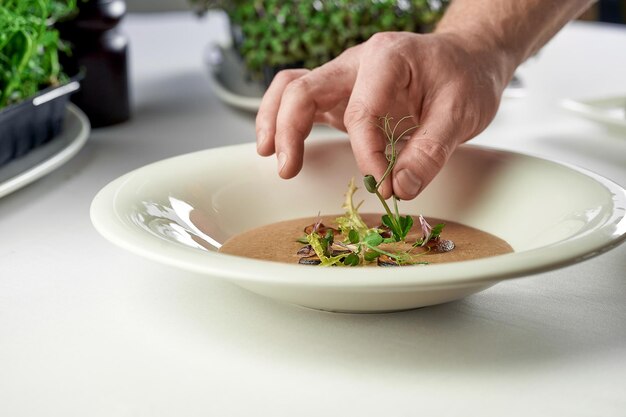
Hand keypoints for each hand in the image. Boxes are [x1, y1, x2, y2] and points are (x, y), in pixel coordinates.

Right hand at [255, 31, 512, 199]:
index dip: (367, 154)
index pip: (361, 111)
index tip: (384, 184)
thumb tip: (402, 187)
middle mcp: (357, 63)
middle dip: (290, 129)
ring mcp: (344, 79)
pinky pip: (301, 100)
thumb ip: (431, 151)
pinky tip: (281, 148)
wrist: (467, 59)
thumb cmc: (465, 77)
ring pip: (293, 89)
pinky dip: (285, 122)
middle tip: (289, 169)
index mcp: (387, 59)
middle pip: (305, 88)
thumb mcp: (462, 112)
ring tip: (273, 157)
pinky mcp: (341, 96)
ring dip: (276, 122)